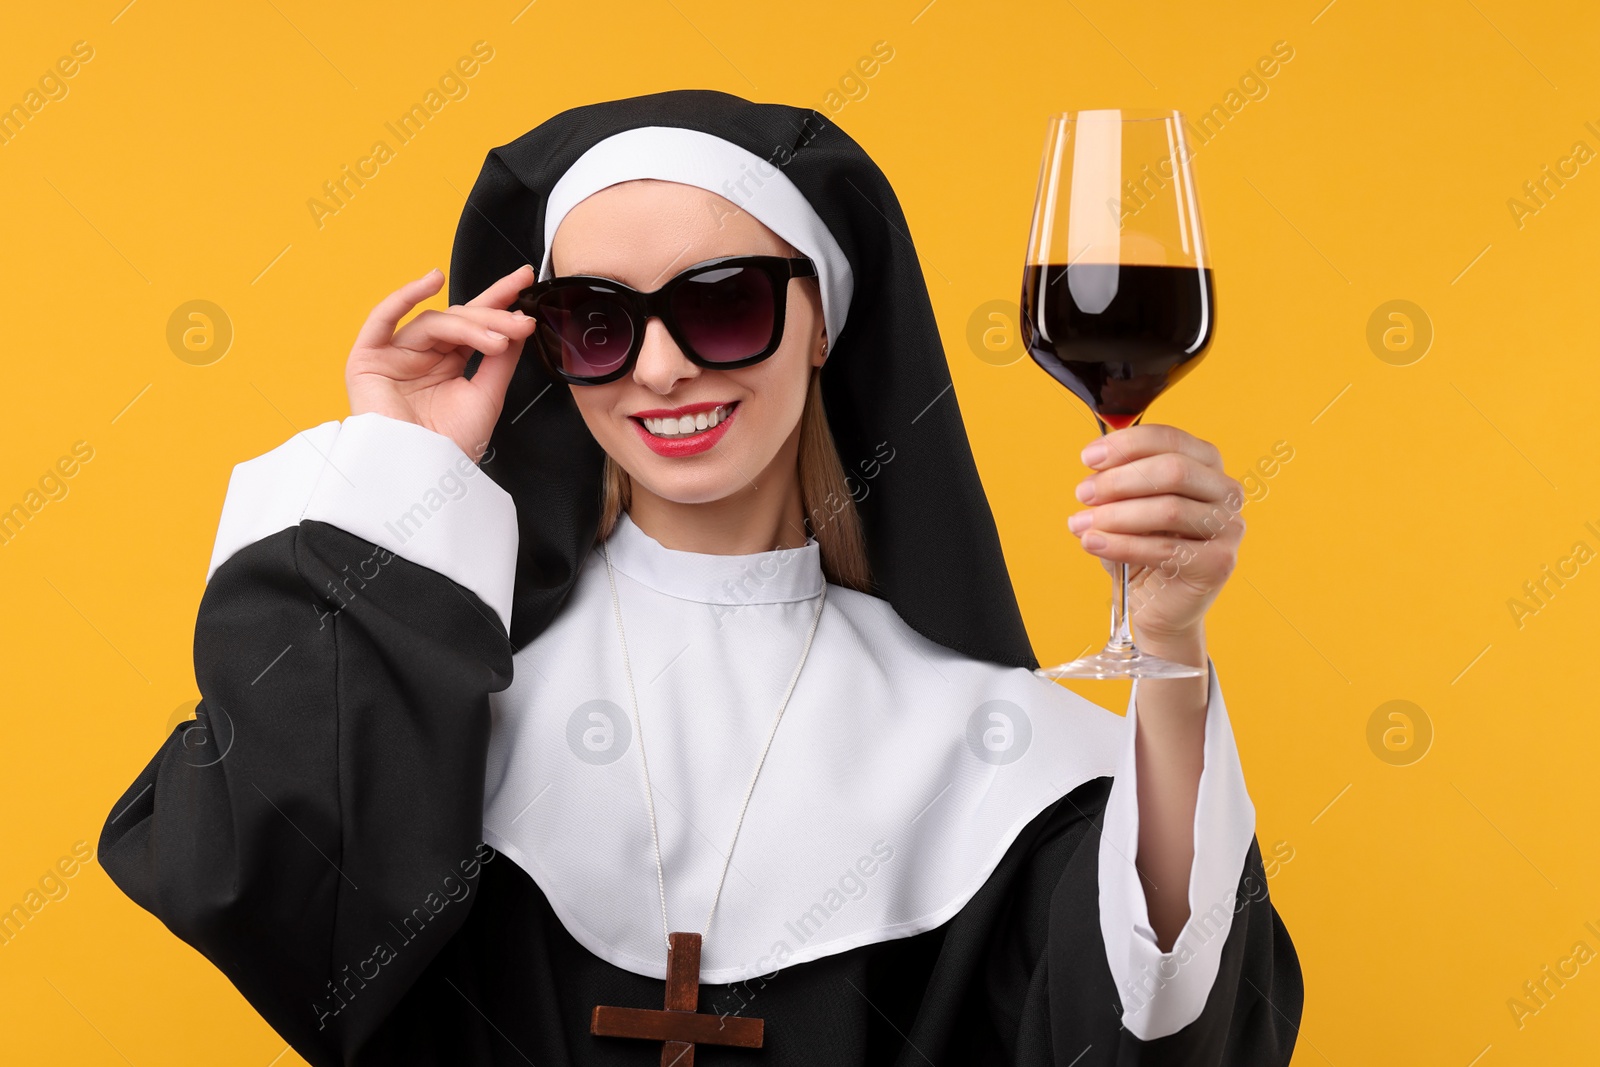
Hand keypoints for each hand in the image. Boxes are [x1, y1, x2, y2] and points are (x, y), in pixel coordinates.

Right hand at [345, 265, 539, 459]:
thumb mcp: (486, 397)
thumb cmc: (449, 448)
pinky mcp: (368, 359)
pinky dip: (405, 297)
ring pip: (435, 323)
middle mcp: (422, 357)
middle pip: (458, 320)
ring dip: (470, 325)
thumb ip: (500, 359)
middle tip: (520, 323)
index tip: (525, 281)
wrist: (421, 479)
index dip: (499, 300)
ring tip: (498, 340)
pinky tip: (431, 282)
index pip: (475, 325)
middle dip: (493, 317)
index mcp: (448, 365)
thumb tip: (516, 323)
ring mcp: (396, 356)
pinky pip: (382, 319)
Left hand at [1066, 424, 1244, 641]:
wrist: (1158, 604)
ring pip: (1168, 510)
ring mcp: (1228, 528)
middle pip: (1173, 471)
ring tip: (1080, 524)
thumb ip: (1116, 485)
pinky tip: (1092, 543)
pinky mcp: (1218, 563)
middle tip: (1083, 493)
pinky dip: (1121, 545)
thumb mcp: (1126, 507)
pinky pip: (1164, 549)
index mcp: (1207, 465)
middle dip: (1119, 480)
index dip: (1126, 445)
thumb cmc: (1143, 548)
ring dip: (1115, 515)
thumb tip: (1093, 473)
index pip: (1170, 440)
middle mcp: (1226, 492)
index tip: (1088, 458)